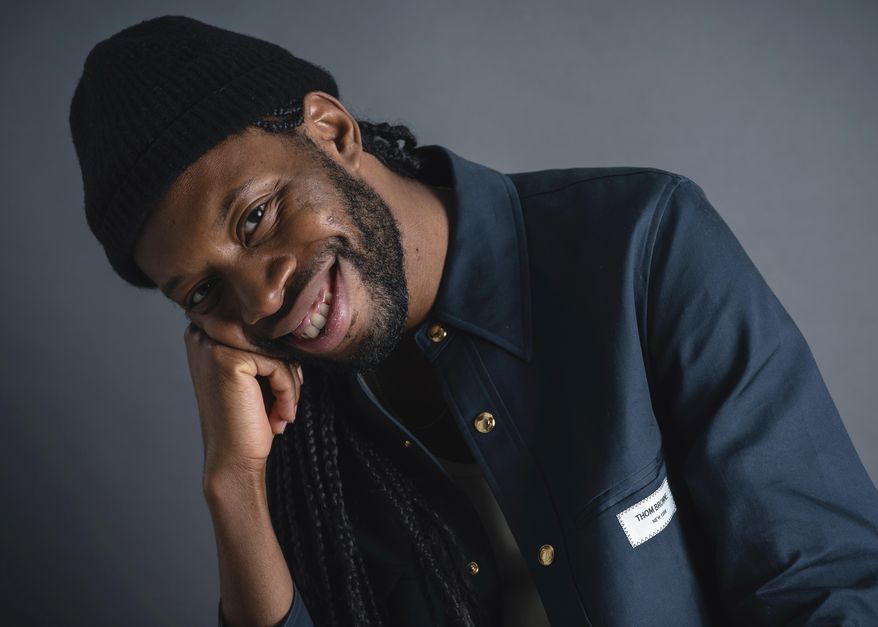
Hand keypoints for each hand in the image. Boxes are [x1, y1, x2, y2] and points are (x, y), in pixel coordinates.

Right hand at [182, 322, 302, 479]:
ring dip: (289, 385)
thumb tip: (296, 326)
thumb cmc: (247, 420)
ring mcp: (214, 345)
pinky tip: (279, 417)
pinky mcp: (230, 360)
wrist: (234, 460)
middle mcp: (204, 334)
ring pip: (277, 351)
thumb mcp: (254, 374)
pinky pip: (278, 366)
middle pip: (270, 339)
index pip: (262, 332)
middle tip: (285, 406)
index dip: (280, 360)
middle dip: (287, 372)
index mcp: (206, 333)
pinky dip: (288, 392)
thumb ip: (264, 345)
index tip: (283, 391)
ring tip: (281, 414)